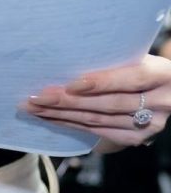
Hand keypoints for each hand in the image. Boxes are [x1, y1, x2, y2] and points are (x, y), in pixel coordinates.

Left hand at [24, 54, 170, 146]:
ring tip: (35, 108)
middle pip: (109, 104)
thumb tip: (63, 55)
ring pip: (100, 121)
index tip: (70, 84)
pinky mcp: (137, 138)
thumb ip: (110, 58)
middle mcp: (161, 101)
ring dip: (62, 115)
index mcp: (162, 73)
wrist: (163, 88)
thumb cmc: (136, 62)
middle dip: (69, 101)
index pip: (132, 78)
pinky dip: (71, 124)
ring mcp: (151, 124)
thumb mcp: (133, 55)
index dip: (101, 82)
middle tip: (37, 97)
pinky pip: (99, 132)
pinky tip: (51, 119)